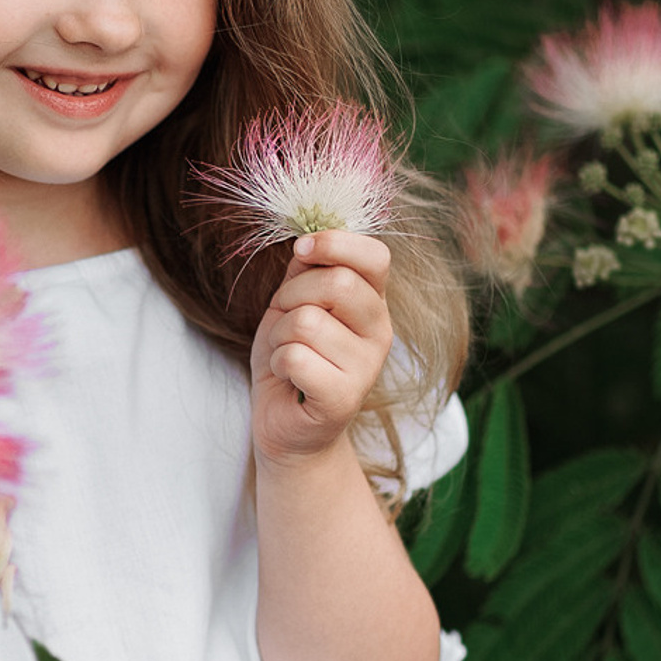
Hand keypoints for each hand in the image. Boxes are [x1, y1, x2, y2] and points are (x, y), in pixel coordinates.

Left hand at [249, 229, 393, 467]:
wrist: (285, 424)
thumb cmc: (292, 357)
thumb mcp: (293, 303)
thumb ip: (306, 269)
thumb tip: (308, 236)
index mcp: (373, 302)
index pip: (376, 256)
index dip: (334, 243)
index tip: (302, 250)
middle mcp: (380, 332)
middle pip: (337, 283)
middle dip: (292, 295)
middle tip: (286, 320)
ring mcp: (367, 367)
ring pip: (307, 322)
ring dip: (280, 336)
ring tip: (288, 354)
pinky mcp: (344, 398)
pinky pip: (296, 357)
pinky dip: (279, 363)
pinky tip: (289, 377)